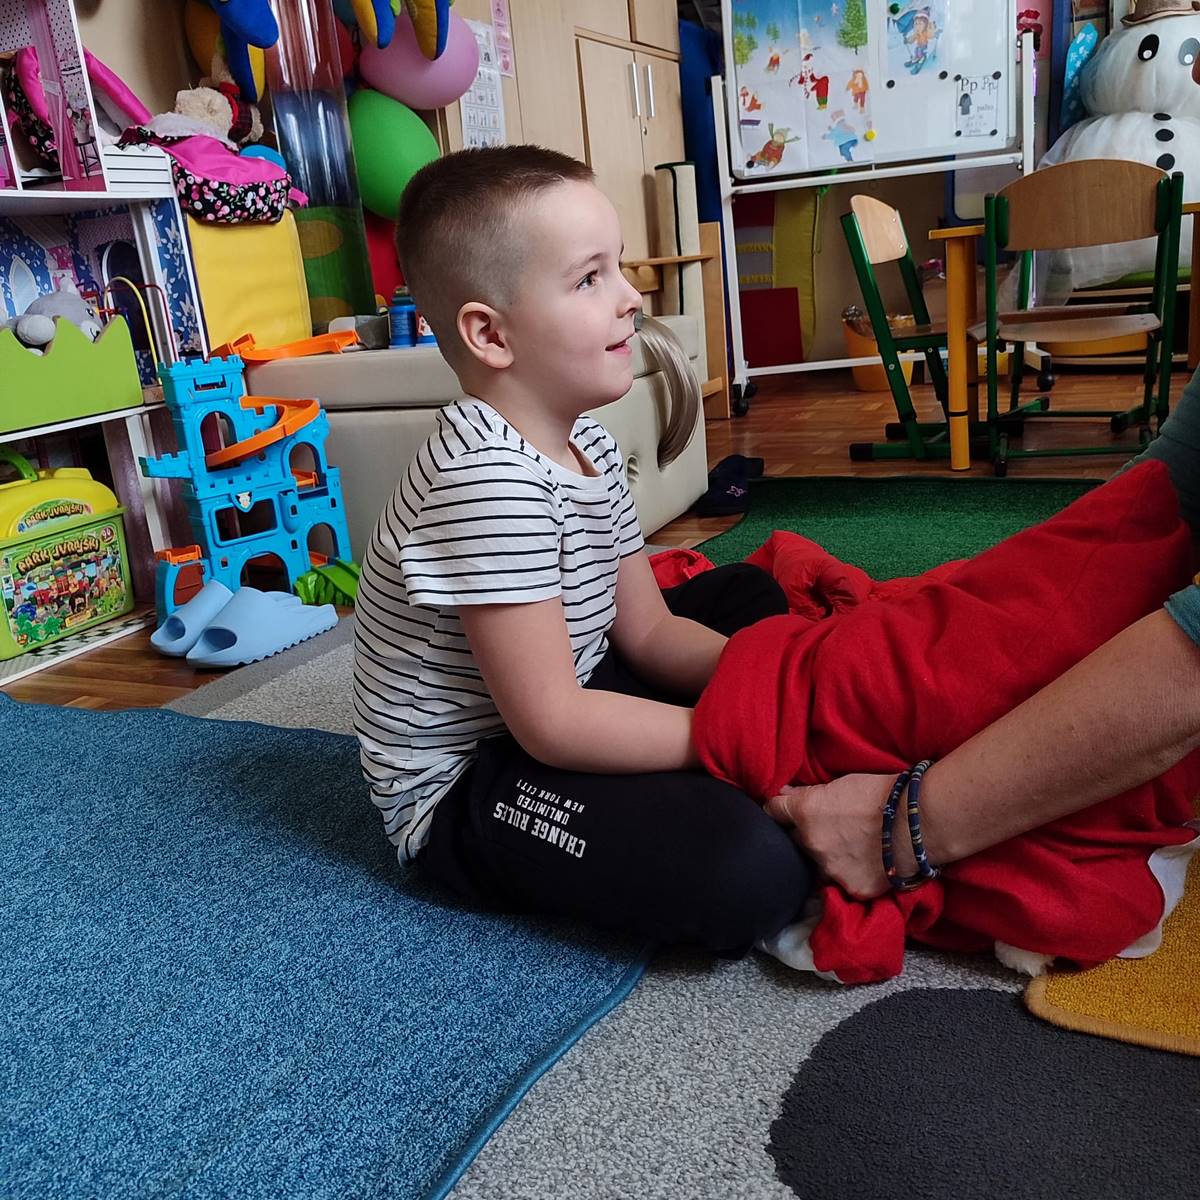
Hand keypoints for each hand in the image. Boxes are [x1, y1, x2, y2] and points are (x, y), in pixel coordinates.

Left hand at [766, 774, 912, 899]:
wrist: (920, 820)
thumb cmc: (883, 794)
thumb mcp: (840, 784)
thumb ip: (808, 794)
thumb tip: (784, 794)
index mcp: (805, 812)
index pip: (772, 811)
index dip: (778, 810)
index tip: (783, 811)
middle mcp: (811, 843)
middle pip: (794, 841)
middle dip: (805, 836)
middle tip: (827, 830)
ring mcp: (830, 869)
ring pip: (817, 865)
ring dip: (827, 858)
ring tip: (851, 848)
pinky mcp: (851, 889)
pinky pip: (842, 883)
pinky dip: (849, 874)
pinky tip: (866, 864)